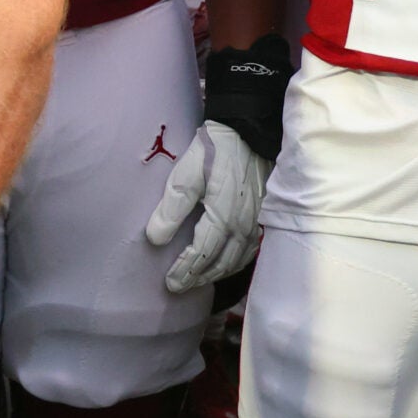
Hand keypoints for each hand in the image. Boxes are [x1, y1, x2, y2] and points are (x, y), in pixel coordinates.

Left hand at [143, 122, 268, 292]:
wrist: (248, 131)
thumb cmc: (214, 150)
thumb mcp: (186, 174)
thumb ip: (171, 208)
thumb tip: (154, 238)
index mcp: (222, 216)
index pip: (200, 254)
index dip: (184, 270)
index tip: (169, 283)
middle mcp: (243, 226)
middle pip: (219, 262)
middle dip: (198, 277)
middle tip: (179, 286)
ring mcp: (256, 223)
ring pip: (236, 260)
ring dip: (216, 273)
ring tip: (197, 280)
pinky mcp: (263, 217)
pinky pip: (250, 250)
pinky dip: (235, 263)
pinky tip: (225, 264)